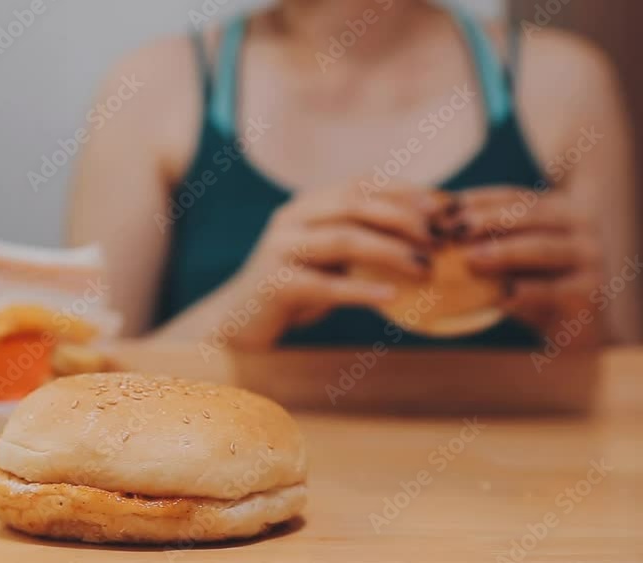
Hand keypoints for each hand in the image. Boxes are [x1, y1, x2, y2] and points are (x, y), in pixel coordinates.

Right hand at [222, 184, 443, 348]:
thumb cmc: (295, 288)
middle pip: (353, 205)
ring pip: (342, 239)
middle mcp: (290, 219)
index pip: (360, 185)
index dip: (403, 191)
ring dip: (389, 252)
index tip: (443, 206)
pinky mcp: (274, 284)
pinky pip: (324, 285)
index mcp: (306, 206)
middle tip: (438, 238)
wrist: (240, 320)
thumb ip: (360, 239)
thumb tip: (424, 234)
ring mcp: (279, 249)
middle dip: (402, 217)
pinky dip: (360, 290)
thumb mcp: (328, 258)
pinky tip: (390, 296)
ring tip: (424, 267)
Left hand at [456, 186, 603, 340]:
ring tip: (471, 259)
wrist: (576, 327)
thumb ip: (482, 239)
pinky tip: (499, 297)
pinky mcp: (589, 293)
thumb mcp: (508, 258)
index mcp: (558, 209)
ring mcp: (590, 258)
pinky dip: (524, 293)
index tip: (442, 208)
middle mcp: (580, 225)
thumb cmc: (532, 285)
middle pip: (530, 215)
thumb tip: (432, 222)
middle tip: (454, 229)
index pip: (513, 197)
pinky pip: (551, 290)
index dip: (477, 200)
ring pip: (542, 249)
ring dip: (504, 252)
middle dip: (489, 220)